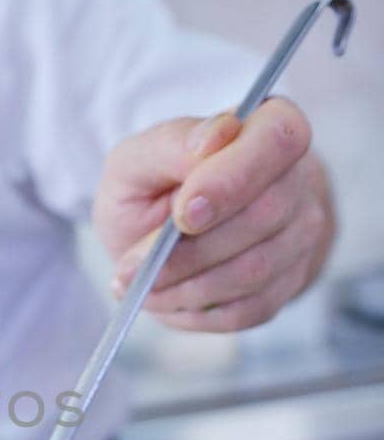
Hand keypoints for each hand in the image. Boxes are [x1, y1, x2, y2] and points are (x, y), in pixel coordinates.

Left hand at [93, 97, 334, 331]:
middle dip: (191, 249)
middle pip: (265, 216)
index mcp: (269, 127)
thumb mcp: (138, 158)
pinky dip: (198, 311)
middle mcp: (299, 179)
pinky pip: (250, 309)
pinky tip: (166, 299)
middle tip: (136, 264)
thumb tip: (210, 141)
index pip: (279, 140)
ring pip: (255, 270)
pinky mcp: (289, 283)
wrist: (160, 231)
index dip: (232, 179)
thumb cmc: (153, 187)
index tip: (183, 213)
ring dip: (187, 284)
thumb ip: (170, 143)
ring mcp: (302, 235)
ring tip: (141, 284)